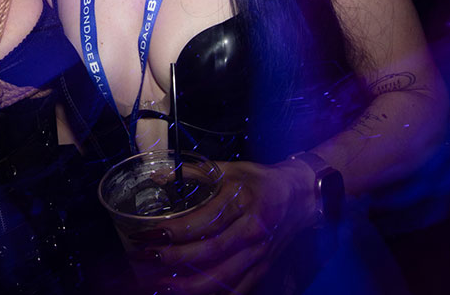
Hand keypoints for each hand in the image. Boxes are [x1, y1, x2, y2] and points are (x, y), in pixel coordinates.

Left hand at [132, 159, 315, 293]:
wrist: (301, 196)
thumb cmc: (260, 181)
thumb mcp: (230, 168)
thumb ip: (194, 173)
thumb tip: (157, 175)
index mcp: (243, 201)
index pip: (205, 221)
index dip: (176, 231)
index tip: (151, 234)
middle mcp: (253, 230)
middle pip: (212, 252)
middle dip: (177, 259)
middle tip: (149, 258)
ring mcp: (259, 252)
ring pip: (224, 277)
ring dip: (191, 285)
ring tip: (162, 284)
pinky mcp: (263, 267)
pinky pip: (239, 289)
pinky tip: (191, 294)